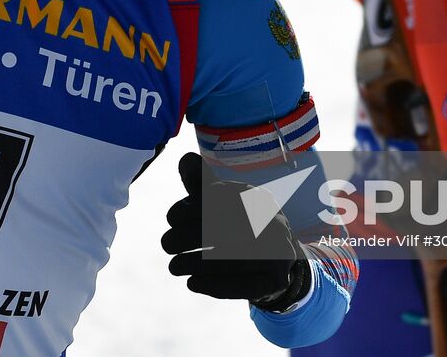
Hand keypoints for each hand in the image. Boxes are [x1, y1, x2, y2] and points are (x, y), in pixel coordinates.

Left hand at [160, 152, 309, 311]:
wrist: (280, 261)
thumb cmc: (240, 226)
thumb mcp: (224, 202)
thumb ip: (202, 185)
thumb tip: (184, 160)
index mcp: (256, 199)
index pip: (220, 200)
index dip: (191, 208)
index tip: (171, 218)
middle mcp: (270, 223)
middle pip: (223, 229)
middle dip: (187, 237)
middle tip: (166, 245)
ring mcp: (276, 253)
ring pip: (229, 260)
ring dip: (194, 264)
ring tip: (173, 266)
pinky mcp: (274, 281)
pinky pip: (240, 285)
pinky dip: (211, 284)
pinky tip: (191, 283)